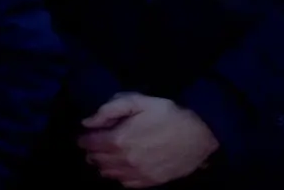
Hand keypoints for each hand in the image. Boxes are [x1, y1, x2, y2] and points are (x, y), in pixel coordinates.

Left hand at [79, 93, 217, 187]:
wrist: (200, 134)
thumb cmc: (168, 114)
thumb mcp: (138, 101)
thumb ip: (109, 109)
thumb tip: (88, 122)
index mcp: (119, 140)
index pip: (89, 144)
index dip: (83, 139)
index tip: (84, 136)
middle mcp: (125, 160)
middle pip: (96, 160)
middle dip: (92, 152)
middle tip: (94, 144)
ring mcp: (138, 173)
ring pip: (108, 174)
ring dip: (103, 165)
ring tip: (107, 155)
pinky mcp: (151, 181)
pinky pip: (125, 183)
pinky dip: (119, 176)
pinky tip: (122, 167)